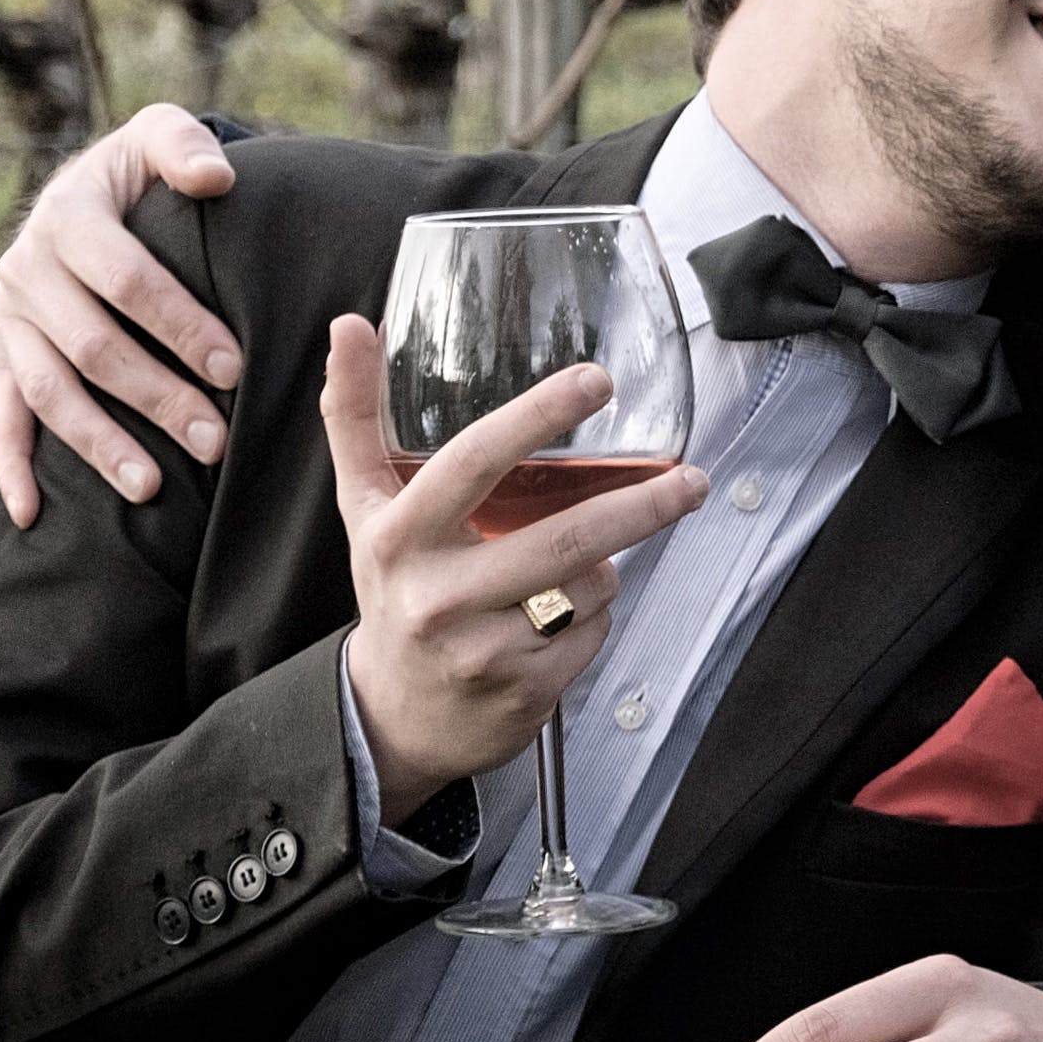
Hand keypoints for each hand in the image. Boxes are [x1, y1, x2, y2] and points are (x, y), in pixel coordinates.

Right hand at [0, 103, 242, 522]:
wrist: (88, 190)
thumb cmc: (141, 173)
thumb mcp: (159, 136)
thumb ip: (184, 147)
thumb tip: (214, 178)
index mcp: (66, 215)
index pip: (126, 280)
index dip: (179, 324)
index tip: (233, 366)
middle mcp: (25, 269)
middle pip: (92, 346)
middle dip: (156, 396)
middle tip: (215, 439)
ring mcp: (8, 318)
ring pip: (49, 392)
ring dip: (98, 443)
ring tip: (153, 487)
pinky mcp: (1, 356)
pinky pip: (3, 418)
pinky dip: (13, 468)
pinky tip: (34, 515)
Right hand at [316, 318, 709, 807]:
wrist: (393, 717)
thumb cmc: (393, 589)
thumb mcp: (365, 507)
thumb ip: (356, 417)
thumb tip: (350, 324)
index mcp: (400, 537)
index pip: (472, 462)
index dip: (536, 415)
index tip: (595, 380)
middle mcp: (437, 595)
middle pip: (563, 538)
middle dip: (640, 506)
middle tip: (691, 479)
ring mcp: (482, 649)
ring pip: (589, 585)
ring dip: (604, 566)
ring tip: (577, 564)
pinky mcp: (523, 692)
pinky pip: (594, 632)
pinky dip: (595, 615)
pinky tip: (560, 619)